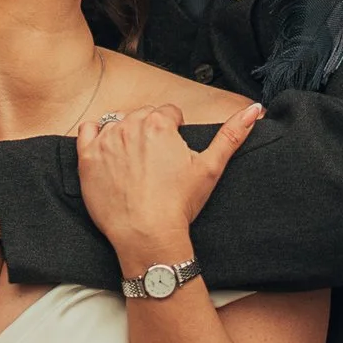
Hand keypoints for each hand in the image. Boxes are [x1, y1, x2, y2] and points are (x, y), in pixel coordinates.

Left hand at [75, 102, 262, 271]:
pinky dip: (96, 137)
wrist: (147, 234)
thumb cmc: (179, 204)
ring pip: (118, 123)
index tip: (174, 155)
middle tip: (157, 164)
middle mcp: (131, 124)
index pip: (169, 113)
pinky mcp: (87, 156)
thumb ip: (232, 134)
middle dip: (151, 133)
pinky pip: (87, 131)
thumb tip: (255, 108)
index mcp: (160, 123)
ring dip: (126, 136)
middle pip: (144, 116)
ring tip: (136, 165)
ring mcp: (106, 140)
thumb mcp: (211, 167)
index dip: (175, 133)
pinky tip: (108, 153)